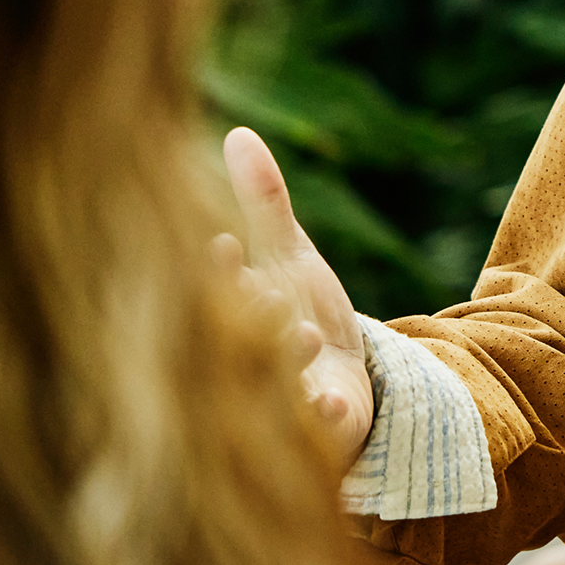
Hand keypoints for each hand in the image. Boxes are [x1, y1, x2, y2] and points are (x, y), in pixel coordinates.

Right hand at [215, 126, 374, 462]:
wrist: (348, 389)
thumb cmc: (305, 314)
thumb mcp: (290, 257)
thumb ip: (264, 203)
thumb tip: (237, 132)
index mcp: (235, 317)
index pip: (216, 294)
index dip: (217, 273)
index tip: (223, 245)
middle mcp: (247, 363)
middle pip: (238, 341)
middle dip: (248, 316)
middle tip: (263, 292)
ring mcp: (279, 401)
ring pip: (273, 385)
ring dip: (286, 360)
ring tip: (304, 332)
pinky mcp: (318, 431)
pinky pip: (314, 429)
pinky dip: (320, 415)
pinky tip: (330, 402)